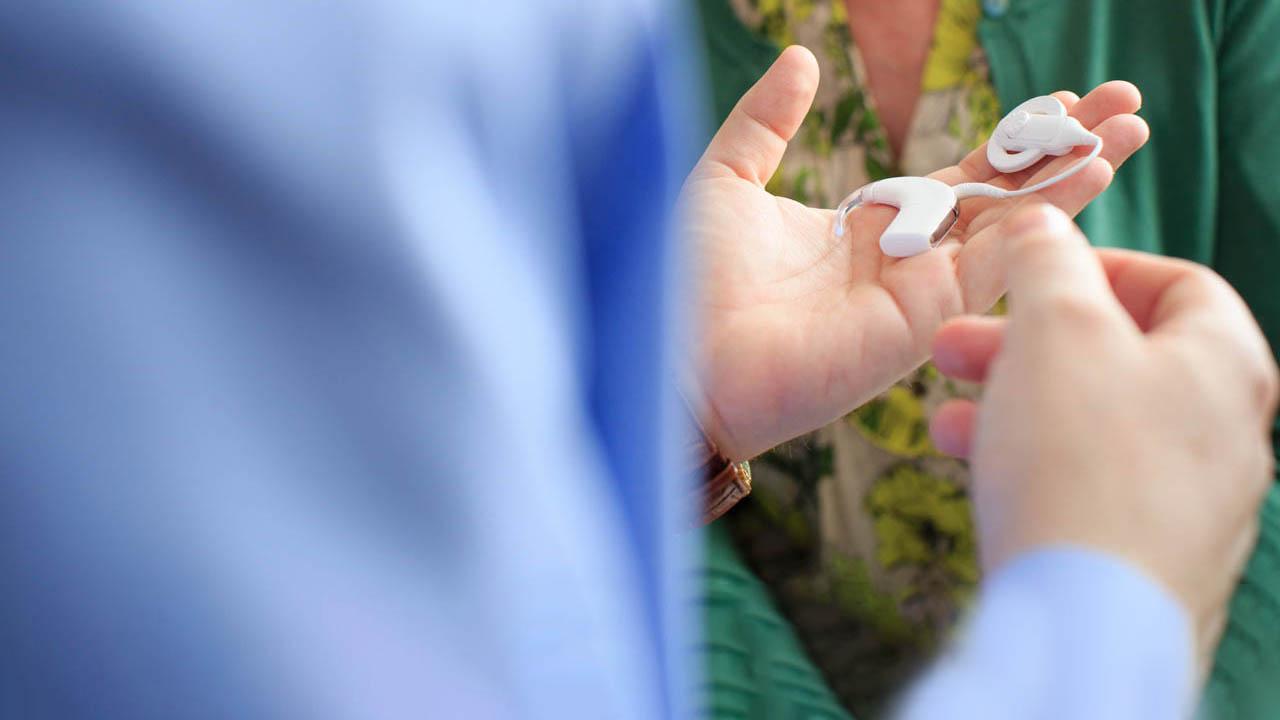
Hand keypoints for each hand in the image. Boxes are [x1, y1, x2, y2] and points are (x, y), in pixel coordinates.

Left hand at [681, 46, 1148, 460]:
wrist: (675, 356)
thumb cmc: (687, 279)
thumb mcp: (726, 178)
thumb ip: (767, 120)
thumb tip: (800, 55)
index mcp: (862, 228)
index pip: (956, 178)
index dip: (1009, 140)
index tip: (1062, 99)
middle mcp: (900, 262)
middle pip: (1001, 199)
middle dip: (1062, 151)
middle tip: (1125, 104)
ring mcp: (916, 295)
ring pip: (1013, 229)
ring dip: (1074, 180)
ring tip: (1130, 129)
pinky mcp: (921, 322)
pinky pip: (995, 265)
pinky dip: (1045, 222)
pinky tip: (1088, 176)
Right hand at [929, 205, 1278, 662]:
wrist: (1088, 621)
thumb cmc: (1080, 461)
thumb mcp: (1055, 328)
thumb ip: (1047, 261)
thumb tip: (1042, 222)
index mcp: (1225, 363)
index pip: (1177, 283)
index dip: (1095, 266)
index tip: (1030, 275)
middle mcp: (1227, 432)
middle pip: (1124, 357)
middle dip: (1027, 342)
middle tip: (955, 345)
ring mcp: (1195, 501)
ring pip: (1096, 424)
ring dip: (1015, 406)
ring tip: (945, 418)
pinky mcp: (1151, 555)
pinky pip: (1090, 487)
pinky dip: (1033, 465)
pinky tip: (977, 472)